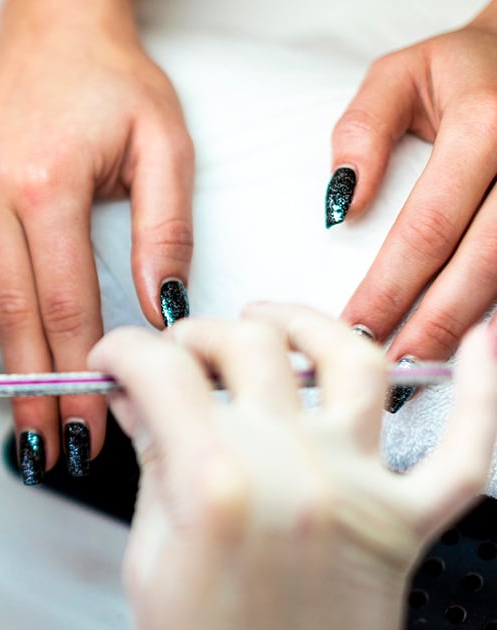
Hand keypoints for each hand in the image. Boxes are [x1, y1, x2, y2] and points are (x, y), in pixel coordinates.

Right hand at [0, 0, 193, 481]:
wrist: (55, 19)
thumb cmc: (110, 79)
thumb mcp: (163, 143)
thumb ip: (163, 229)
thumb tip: (163, 308)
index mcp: (50, 185)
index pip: (65, 305)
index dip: (76, 375)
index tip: (85, 429)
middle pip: (6, 311)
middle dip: (21, 388)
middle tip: (33, 449)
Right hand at [88, 304, 496, 629]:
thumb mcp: (151, 556)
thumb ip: (153, 463)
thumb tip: (142, 402)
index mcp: (215, 484)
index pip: (162, 370)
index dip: (124, 350)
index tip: (116, 359)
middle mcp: (292, 473)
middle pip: (248, 345)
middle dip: (195, 336)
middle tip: (173, 358)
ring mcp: (357, 492)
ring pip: (352, 359)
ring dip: (306, 322)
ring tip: (274, 321)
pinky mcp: (405, 524)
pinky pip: (463, 447)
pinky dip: (480, 389)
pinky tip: (476, 347)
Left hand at [329, 9, 496, 410]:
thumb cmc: (456, 70)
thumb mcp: (396, 77)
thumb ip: (362, 133)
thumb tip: (341, 205)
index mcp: (483, 126)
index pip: (428, 227)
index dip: (391, 286)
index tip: (356, 326)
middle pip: (481, 262)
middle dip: (434, 322)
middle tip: (391, 364)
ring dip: (470, 325)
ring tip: (426, 360)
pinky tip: (472, 338)